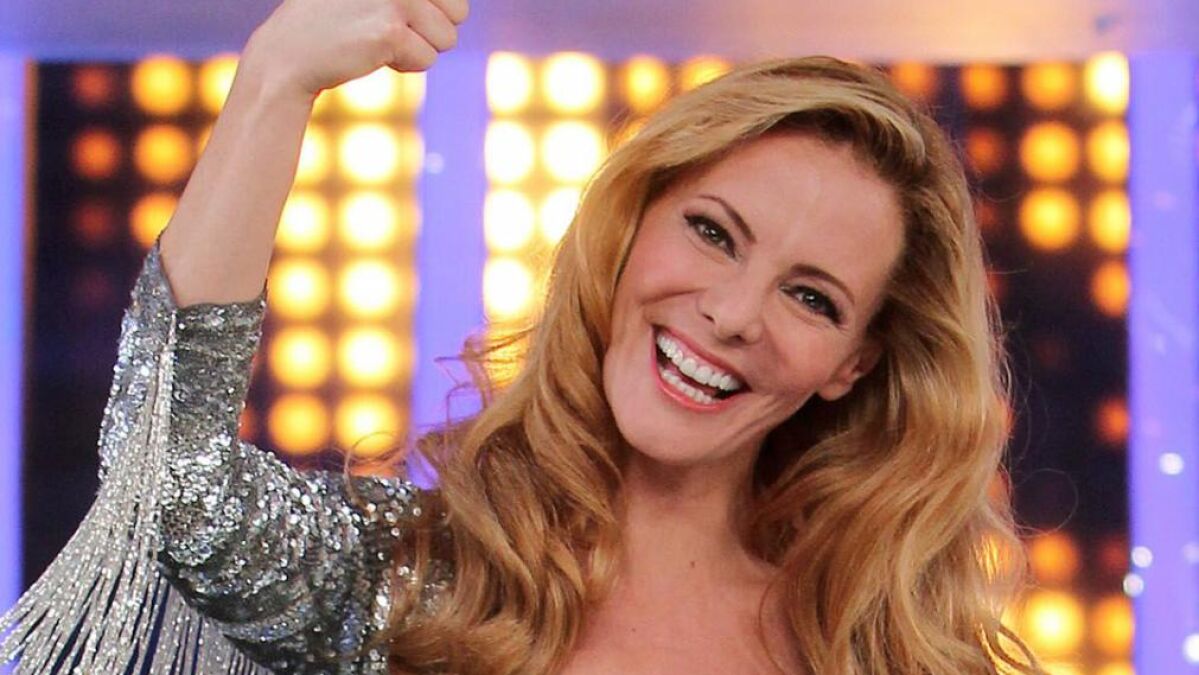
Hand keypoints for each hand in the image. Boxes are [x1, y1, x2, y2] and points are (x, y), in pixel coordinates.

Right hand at [239, 0, 468, 99]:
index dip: (436, 10)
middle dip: (433, 29)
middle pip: (459, 12)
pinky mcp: (391, 32)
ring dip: (418, 48)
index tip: (403, 15)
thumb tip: (461, 8)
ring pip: (447, 39)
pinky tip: (372, 53)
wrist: (291, 53)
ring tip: (379, 38)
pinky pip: (427, 59)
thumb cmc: (336, 20)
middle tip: (392, 27)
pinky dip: (406, 65)